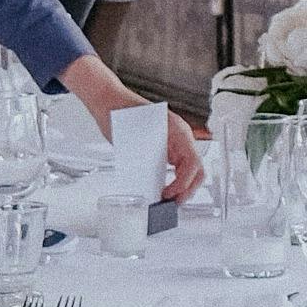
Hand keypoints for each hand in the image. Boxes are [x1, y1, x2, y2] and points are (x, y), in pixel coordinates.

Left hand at [59, 56, 205, 201]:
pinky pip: (177, 167)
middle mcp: (180, 137)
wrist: (110, 103)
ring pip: (188, 170)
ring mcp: (174, 142)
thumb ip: (147, 160)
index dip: (183, 182)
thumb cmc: (121, 114)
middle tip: (172, 203)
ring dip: (183, 187)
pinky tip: (164, 190)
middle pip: (196, 169)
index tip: (169, 194)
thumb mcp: (136, 139)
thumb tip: (153, 185)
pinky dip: (174, 181)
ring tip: (169, 200)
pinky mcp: (165, 148)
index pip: (192, 162)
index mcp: (178, 131)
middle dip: (187, 189)